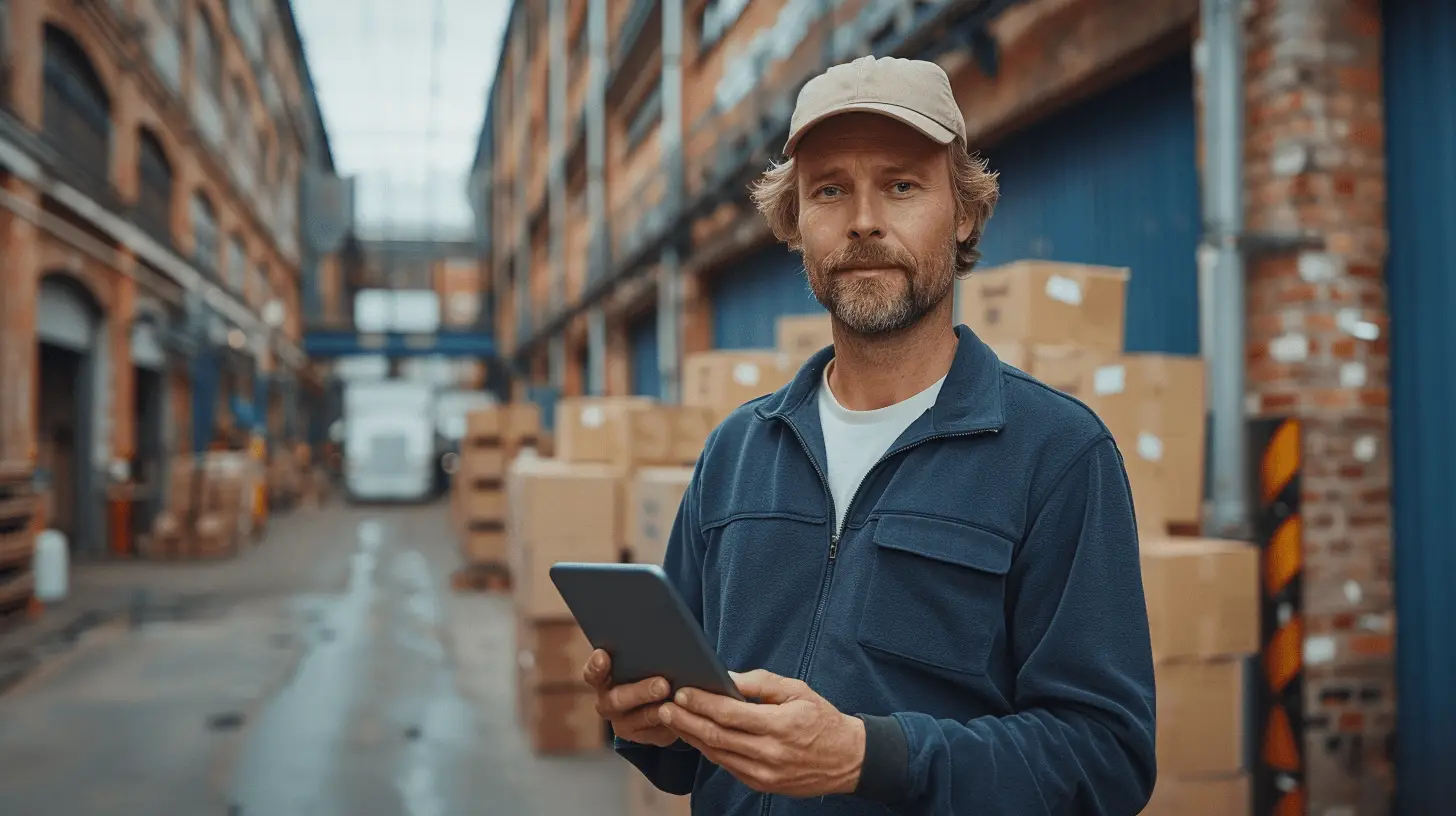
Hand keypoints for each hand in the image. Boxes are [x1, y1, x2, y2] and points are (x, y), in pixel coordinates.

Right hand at [582, 649, 676, 746]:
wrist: (656, 699)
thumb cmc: (646, 669)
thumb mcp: (640, 661)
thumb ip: (641, 654)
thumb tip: (661, 635)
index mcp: (602, 680)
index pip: (592, 673)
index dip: (596, 666)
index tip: (603, 655)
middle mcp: (608, 703)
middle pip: (618, 700)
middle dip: (640, 692)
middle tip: (662, 684)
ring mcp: (623, 723)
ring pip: (639, 719)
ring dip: (658, 710)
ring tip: (675, 702)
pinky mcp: (643, 737)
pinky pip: (657, 734)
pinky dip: (671, 723)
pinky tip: (684, 714)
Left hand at [658, 668, 864, 797]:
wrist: (848, 760)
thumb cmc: (822, 718)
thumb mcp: (797, 690)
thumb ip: (759, 683)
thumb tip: (723, 676)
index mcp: (781, 725)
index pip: (730, 714)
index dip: (702, 703)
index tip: (681, 691)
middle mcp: (770, 753)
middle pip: (716, 736)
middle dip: (686, 720)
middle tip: (664, 706)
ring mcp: (765, 773)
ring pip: (717, 754)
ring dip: (690, 736)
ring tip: (672, 719)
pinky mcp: (762, 784)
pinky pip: (727, 765)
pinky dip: (708, 750)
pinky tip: (695, 735)